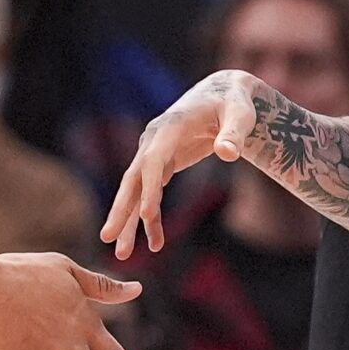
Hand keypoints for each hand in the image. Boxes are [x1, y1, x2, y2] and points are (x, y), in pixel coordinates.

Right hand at [101, 70, 262, 258]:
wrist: (222, 95)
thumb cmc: (234, 104)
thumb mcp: (240, 115)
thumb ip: (234, 134)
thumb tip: (228, 153)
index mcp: (170, 127)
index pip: (154, 160)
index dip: (150, 187)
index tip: (147, 215)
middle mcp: (153, 141)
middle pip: (133, 178)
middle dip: (121, 209)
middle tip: (107, 237)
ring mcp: (153, 153)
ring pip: (135, 191)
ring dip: (129, 222)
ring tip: (122, 254)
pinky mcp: (161, 164)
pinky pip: (149, 195)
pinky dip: (149, 219)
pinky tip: (154, 244)